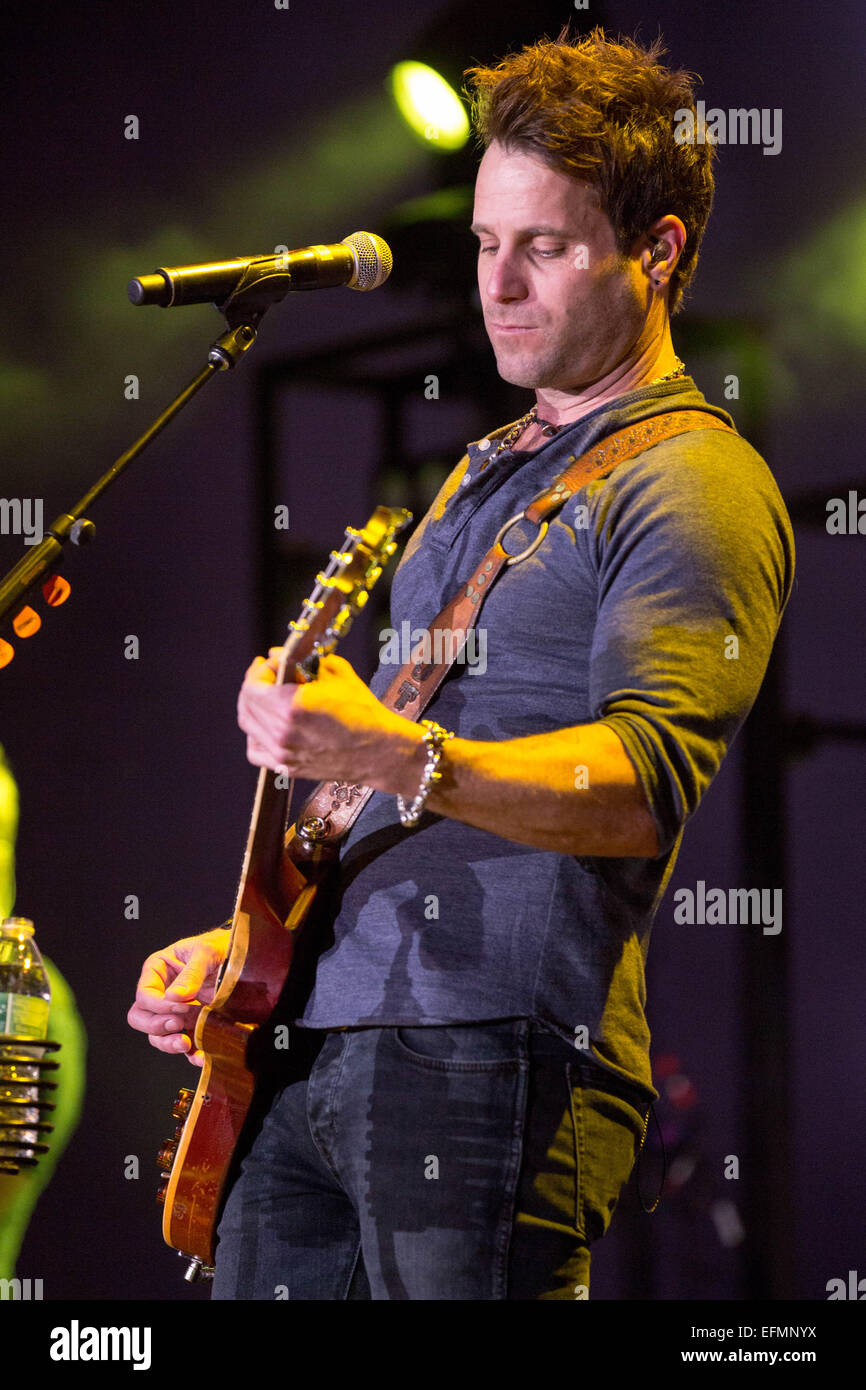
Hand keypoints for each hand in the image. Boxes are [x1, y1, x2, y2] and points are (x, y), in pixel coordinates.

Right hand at [126, 928, 229, 1066]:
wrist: (244, 958)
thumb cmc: (220, 946)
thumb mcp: (206, 951)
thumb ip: (191, 973)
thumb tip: (174, 998)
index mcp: (158, 970)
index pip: (144, 995)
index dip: (158, 1006)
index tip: (181, 1007)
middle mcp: (162, 993)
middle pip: (141, 1018)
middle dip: (156, 1026)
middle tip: (178, 1025)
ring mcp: (175, 1012)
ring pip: (157, 1036)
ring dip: (168, 1044)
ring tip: (186, 1044)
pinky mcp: (191, 1025)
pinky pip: (184, 1045)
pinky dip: (190, 1054)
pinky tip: (201, 1057)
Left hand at [237, 648, 422, 792]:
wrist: (379, 751)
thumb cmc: (363, 713)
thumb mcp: (336, 674)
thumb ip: (302, 661)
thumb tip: (278, 655)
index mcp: (291, 707)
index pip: (253, 685)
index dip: (259, 670)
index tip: (272, 662)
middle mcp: (281, 733)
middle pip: (246, 705)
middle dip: (255, 685)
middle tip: (268, 674)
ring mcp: (282, 753)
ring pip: (248, 726)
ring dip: (254, 707)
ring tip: (268, 697)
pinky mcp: (288, 767)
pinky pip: (256, 750)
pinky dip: (256, 735)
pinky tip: (269, 725)